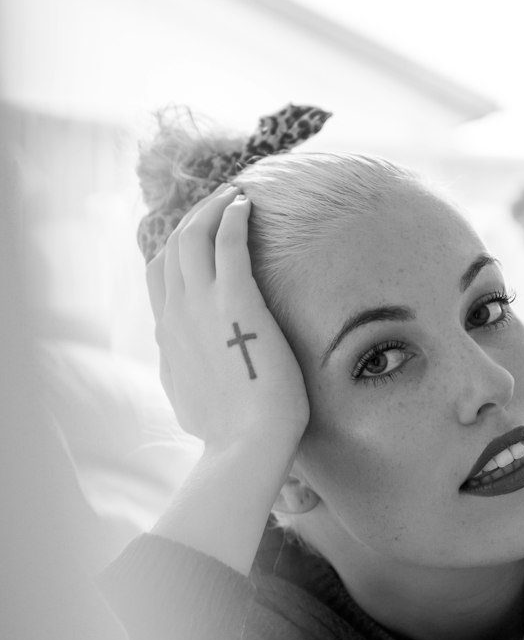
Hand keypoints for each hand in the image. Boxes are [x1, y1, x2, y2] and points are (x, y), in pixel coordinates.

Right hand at [146, 186, 309, 454]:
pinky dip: (232, 217)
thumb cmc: (230, 431)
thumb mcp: (190, 399)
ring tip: (234, 195)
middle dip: (193, 218)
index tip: (199, 234)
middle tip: (220, 202)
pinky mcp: (237, 302)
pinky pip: (228, 243)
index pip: (159, 274)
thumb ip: (184, 372)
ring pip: (193, 235)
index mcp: (167, 335)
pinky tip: (246, 205)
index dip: (176, 247)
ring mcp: (203, 306)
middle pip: (172, 246)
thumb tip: (182, 368)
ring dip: (212, 208)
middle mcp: (177, 314)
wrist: (246, 444)